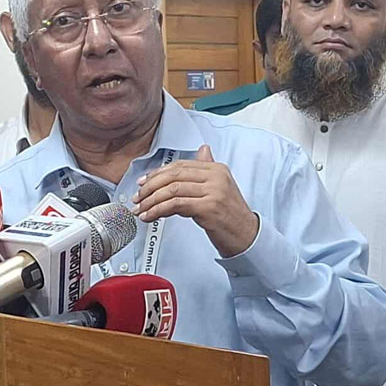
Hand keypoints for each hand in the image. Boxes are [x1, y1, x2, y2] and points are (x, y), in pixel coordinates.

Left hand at [132, 145, 258, 256]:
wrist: (247, 236)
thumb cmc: (231, 215)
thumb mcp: (221, 187)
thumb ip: (208, 169)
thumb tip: (202, 149)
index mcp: (217, 169)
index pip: (179, 166)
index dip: (157, 174)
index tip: (142, 183)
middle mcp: (216, 177)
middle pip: (173, 176)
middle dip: (150, 187)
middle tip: (137, 197)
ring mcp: (214, 192)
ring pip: (172, 190)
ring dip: (151, 201)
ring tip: (141, 210)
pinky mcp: (209, 208)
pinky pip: (176, 205)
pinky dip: (158, 210)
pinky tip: (150, 216)